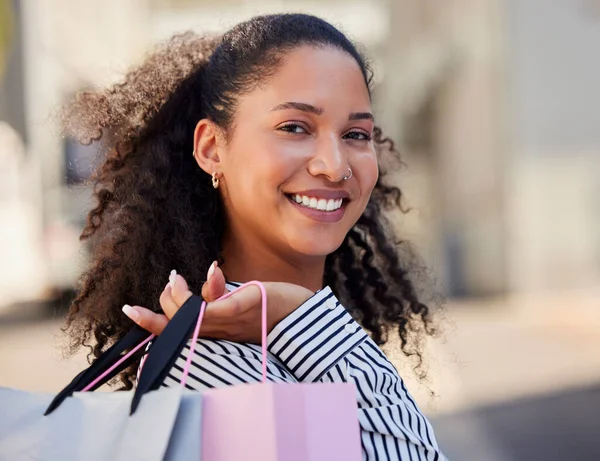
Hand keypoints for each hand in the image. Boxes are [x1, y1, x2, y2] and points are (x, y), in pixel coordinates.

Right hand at [122, 263, 313, 343]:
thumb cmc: (271, 310)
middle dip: (164, 303)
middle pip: (176, 324)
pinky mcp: (245, 308)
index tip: (130, 309)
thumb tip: (207, 278)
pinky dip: (211, 286)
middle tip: (173, 281)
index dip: (150, 323)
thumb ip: (219, 297)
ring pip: (190, 315)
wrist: (304, 319)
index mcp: (215, 331)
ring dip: (179, 295)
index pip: (176, 331)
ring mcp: (231, 321)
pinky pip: (220, 304)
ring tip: (178, 277)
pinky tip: (212, 269)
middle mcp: (219, 330)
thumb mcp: (239, 304)